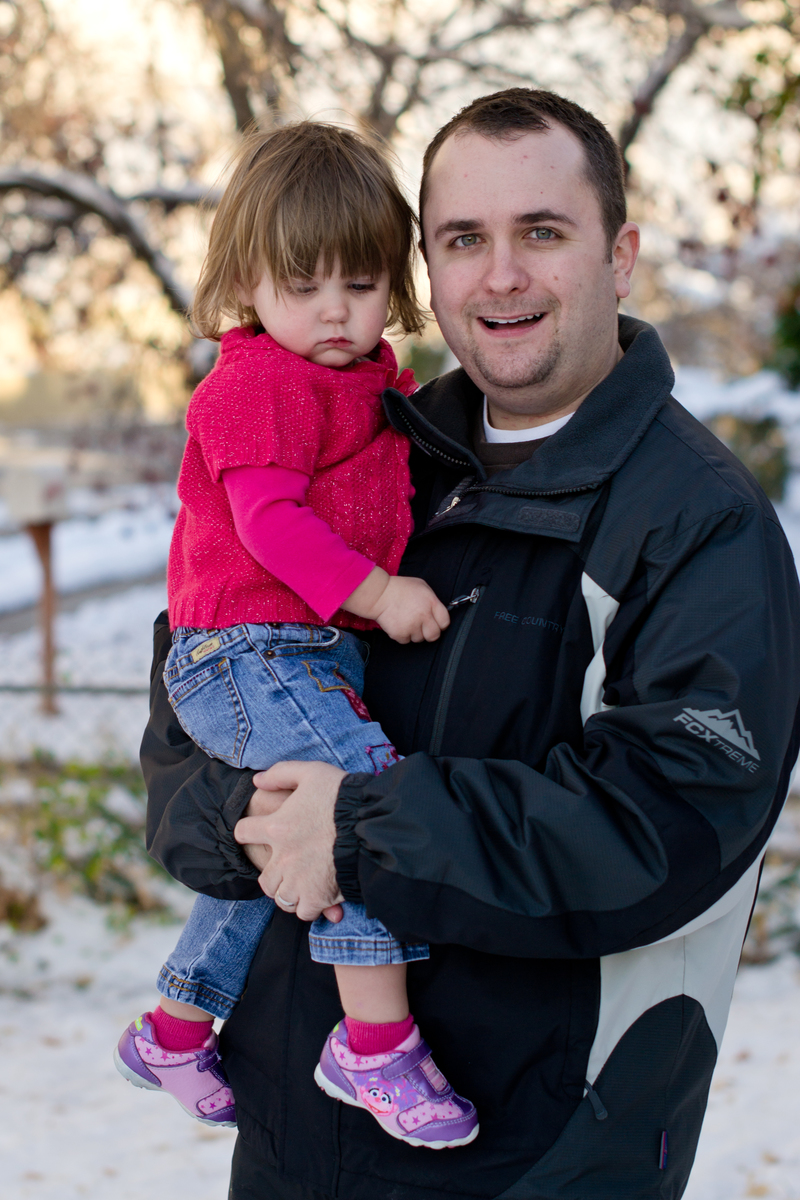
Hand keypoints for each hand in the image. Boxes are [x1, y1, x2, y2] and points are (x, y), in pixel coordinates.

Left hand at [234, 761, 345, 920]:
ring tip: (302, 884)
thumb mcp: (311, 772)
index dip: (248, 832)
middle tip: (288, 868)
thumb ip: (281, 773)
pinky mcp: (318, 897)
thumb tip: (257, 782)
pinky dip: (309, 907)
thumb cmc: (343, 796)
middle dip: (274, 874)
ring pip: (281, 897)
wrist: (373, 823)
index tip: (258, 833)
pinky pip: (303, 912)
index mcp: (277, 827)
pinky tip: (318, 897)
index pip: (243, 833)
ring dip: (290, 892)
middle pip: (264, 878)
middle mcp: (283, 858)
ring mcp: (299, 881)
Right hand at [344, 567, 449, 643]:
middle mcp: (423, 616)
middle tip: (423, 627)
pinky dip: (403, 635)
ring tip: (407, 621)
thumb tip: (438, 612)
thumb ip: (432, 600)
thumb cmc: (400, 588)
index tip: (436, 623)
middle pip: (434, 635)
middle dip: (430, 633)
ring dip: (415, 633)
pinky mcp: (400, 634)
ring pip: (419, 639)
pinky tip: (399, 624)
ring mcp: (412, 626)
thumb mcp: (422, 587)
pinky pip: (406, 641)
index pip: (445, 622)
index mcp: (431, 603)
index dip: (441, 624)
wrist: (379, 594)